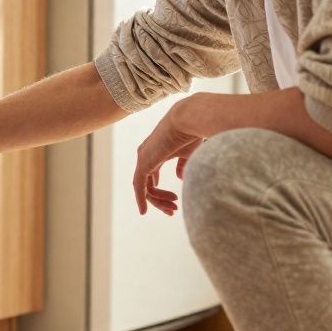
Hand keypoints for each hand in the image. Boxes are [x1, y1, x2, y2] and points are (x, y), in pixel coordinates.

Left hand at [133, 98, 205, 215]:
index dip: (161, 192)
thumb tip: (181, 178)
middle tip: (173, 210)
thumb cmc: (193, 132)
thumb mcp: (188, 153)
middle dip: (160, 200)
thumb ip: (182, 165)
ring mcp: (143, 158)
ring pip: (145, 188)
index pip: (152, 177)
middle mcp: (146, 155)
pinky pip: (138, 186)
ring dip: (158, 201)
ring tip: (173, 208)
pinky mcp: (144, 162)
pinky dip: (141, 199)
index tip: (174, 203)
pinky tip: (143, 211)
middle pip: (148, 185)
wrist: (190, 119)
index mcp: (155, 152)